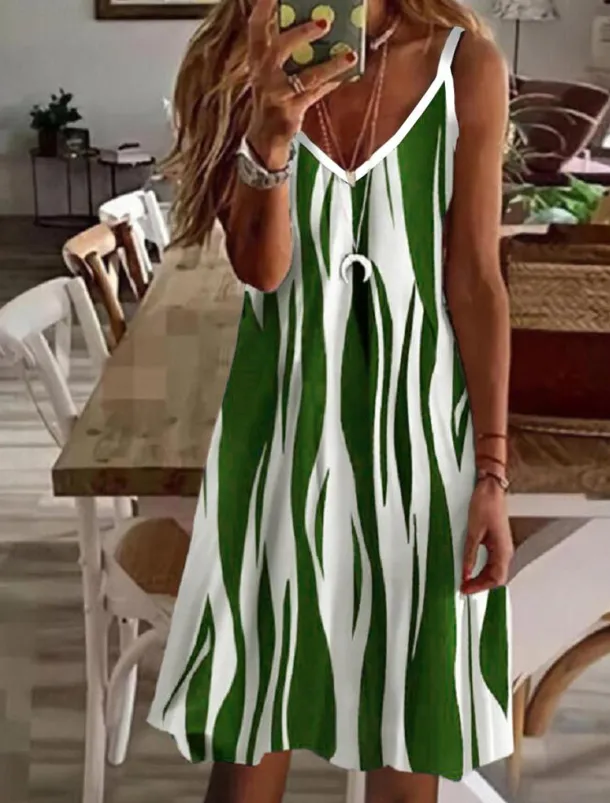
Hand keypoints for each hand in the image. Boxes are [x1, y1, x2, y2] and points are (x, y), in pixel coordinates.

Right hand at [246, 0, 355, 166]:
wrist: (264, 138)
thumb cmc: (273, 97)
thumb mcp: (271, 70)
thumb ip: (285, 48)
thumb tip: (316, 21)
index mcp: (257, 58)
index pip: (256, 27)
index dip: (264, 7)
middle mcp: (263, 74)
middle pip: (279, 49)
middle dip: (301, 33)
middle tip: (325, 22)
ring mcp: (276, 94)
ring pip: (305, 77)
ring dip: (329, 65)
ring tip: (349, 55)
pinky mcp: (289, 112)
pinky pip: (315, 95)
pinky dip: (331, 83)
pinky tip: (348, 73)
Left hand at [461, 478, 513, 594]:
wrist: (490, 488)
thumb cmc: (485, 504)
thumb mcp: (473, 531)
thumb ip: (470, 554)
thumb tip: (466, 573)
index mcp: (503, 549)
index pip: (496, 578)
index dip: (481, 587)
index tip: (466, 590)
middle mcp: (505, 550)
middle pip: (497, 577)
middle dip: (481, 585)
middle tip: (464, 588)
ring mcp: (502, 546)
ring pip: (495, 570)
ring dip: (481, 578)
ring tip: (466, 581)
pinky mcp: (496, 540)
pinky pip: (492, 561)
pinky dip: (482, 568)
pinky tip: (471, 568)